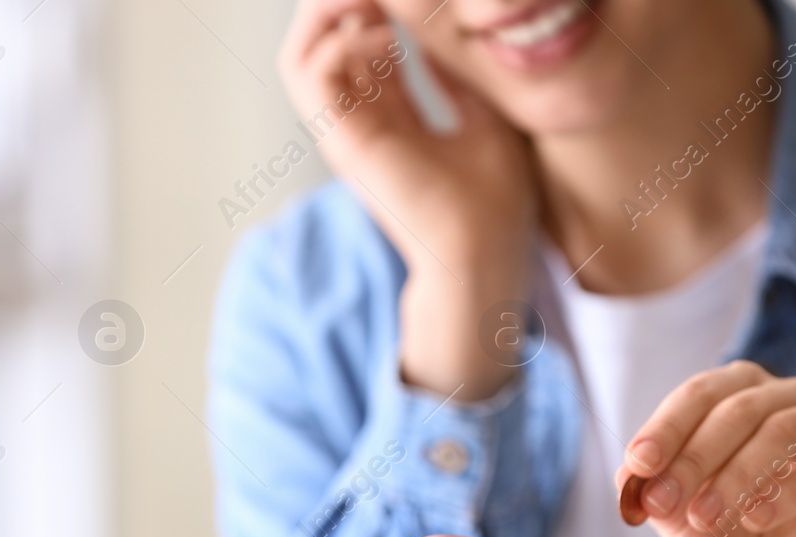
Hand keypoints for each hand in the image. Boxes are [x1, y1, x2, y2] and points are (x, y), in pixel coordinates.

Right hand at [278, 0, 536, 399]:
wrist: (487, 252)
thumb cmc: (493, 200)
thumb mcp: (482, 113)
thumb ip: (452, 76)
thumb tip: (438, 34)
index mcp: (387, 120)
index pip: (356, 47)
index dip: (369, 7)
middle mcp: (357, 124)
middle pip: (321, 43)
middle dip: (342, 3)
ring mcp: (345, 133)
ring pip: (302, 52)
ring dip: (331, 11)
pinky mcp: (344, 142)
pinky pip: (313, 73)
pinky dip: (342, 42)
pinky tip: (388, 39)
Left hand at [615, 361, 795, 536]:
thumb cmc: (730, 534)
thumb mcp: (679, 511)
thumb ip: (654, 486)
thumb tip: (629, 473)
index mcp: (739, 392)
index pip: (699, 394)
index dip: (666, 428)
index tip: (639, 465)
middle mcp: (787, 395)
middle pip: (737, 410)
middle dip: (694, 459)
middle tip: (664, 502)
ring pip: (782, 430)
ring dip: (737, 476)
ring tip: (706, 518)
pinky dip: (790, 491)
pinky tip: (759, 518)